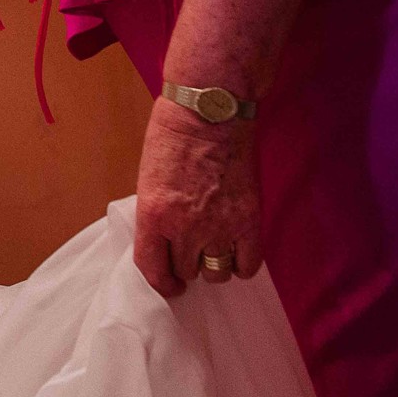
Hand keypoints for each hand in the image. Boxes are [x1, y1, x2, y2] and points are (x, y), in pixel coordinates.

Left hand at [132, 97, 263, 297]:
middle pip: (186, 272)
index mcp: (153, 215)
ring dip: (213, 264)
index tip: (169, 284)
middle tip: (191, 253)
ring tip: (213, 249)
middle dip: (186, 265)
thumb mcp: (148, 178)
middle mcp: (185, 228)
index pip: (152, 270)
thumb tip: (166, 241)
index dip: (161, 283)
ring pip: (216, 273)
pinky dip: (242, 263)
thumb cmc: (172, 135)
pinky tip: (236, 251)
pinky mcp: (249, 221)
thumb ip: (156, 215)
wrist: (209, 112)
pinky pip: (248, 265)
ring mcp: (219, 226)